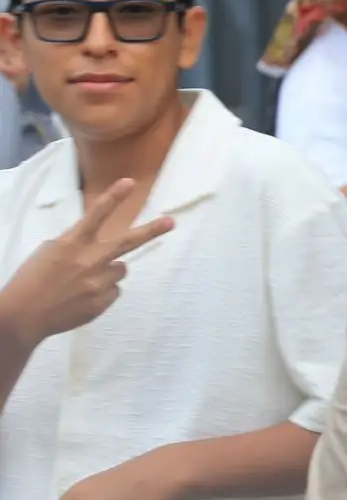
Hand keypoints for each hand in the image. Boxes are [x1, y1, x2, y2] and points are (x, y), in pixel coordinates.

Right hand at [0, 179, 171, 349]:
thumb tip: (99, 245)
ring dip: (108, 270)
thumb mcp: (50, 251)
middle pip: (127, 242)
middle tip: (170, 222)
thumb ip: (77, 243)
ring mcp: (98, 282)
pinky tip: (83, 295)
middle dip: (151, 230)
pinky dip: (103, 290)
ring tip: (84, 280)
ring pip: (120, 269)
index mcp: (71, 244)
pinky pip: (114, 290)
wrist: (23, 316)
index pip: (96, 215)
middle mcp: (89, 261)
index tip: (129, 183)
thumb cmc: (32, 279)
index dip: (113, 198)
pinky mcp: (102, 301)